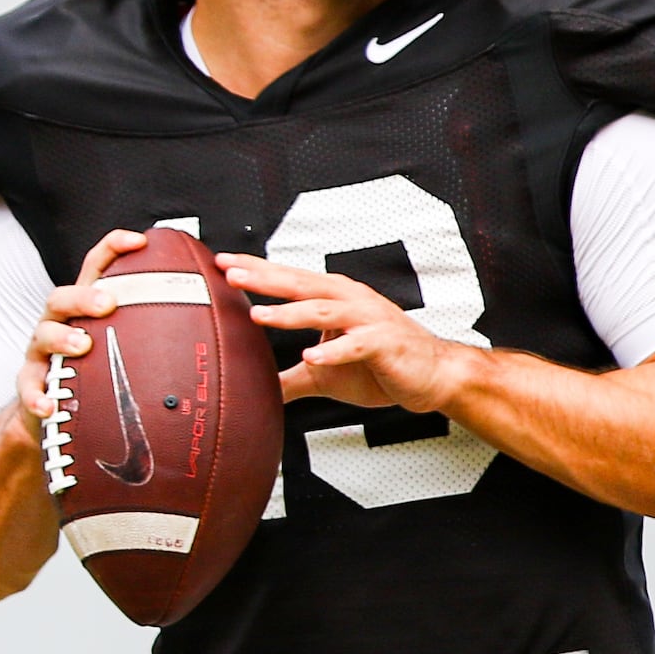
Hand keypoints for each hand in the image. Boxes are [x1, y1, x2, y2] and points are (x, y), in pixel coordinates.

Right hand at [11, 227, 145, 437]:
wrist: (60, 417)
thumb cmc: (100, 374)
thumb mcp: (127, 347)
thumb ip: (160, 335)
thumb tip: (218, 330)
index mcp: (86, 308)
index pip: (97, 267)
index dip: (113, 248)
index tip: (139, 241)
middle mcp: (61, 322)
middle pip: (63, 295)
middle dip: (85, 296)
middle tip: (108, 303)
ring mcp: (42, 352)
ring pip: (43, 334)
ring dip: (61, 337)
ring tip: (82, 346)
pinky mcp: (31, 382)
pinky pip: (28, 386)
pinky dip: (37, 395)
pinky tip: (50, 405)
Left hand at [218, 255, 486, 411]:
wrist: (433, 376)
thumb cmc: (381, 365)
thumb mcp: (324, 372)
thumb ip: (289, 377)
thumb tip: (255, 390)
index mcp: (334, 298)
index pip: (289, 279)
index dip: (256, 269)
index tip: (221, 263)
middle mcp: (350, 300)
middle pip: (301, 285)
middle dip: (264, 279)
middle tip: (231, 274)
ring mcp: (368, 320)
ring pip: (324, 311)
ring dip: (291, 313)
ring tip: (260, 315)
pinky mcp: (385, 344)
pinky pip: (357, 346)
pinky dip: (334, 350)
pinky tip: (312, 355)